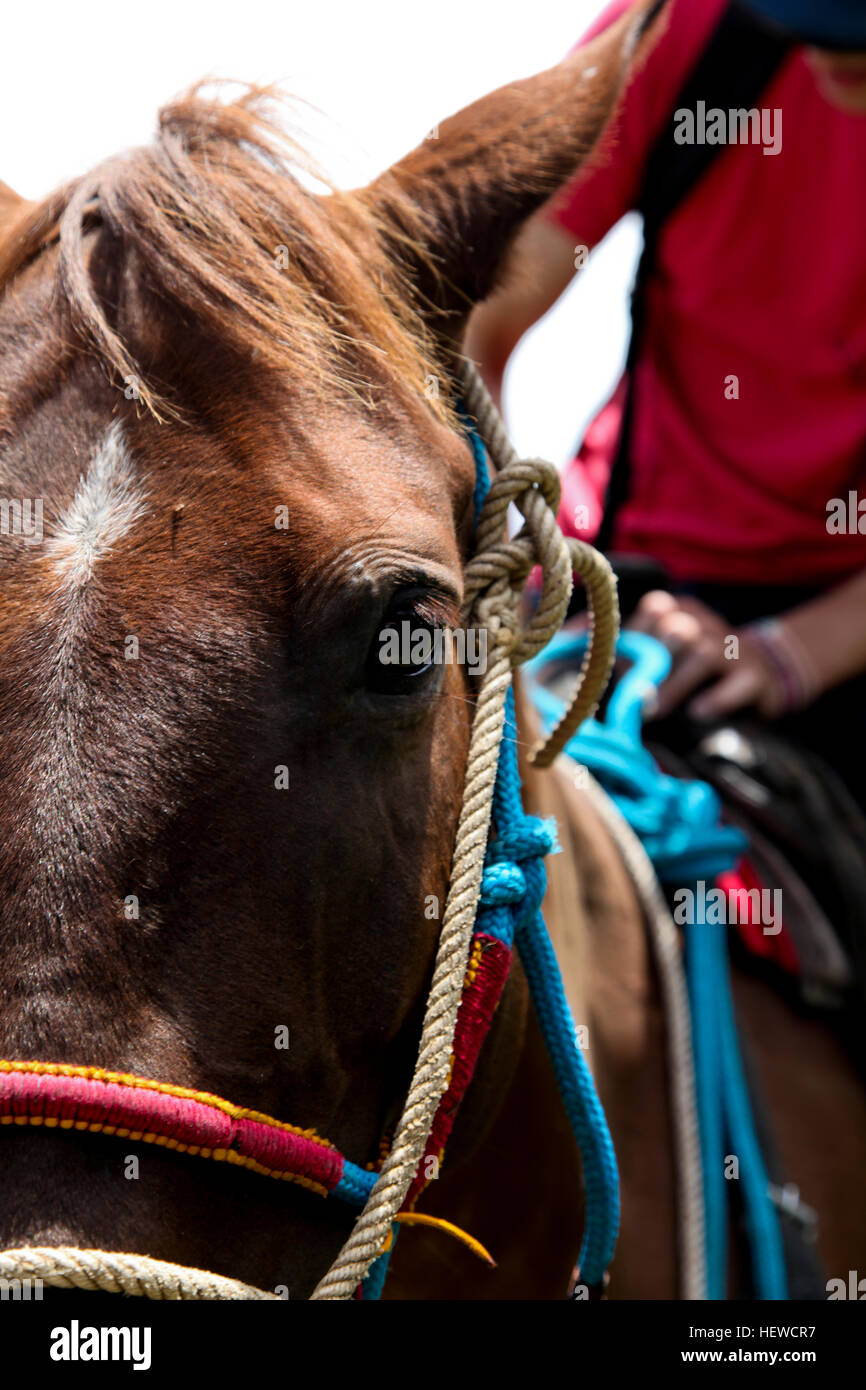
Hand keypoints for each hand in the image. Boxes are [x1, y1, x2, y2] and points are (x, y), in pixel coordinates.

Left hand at [628, 591, 792, 721]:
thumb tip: (589, 649)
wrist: (765, 674)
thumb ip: (634, 653)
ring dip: (675, 685)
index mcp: (685, 611)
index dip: (635, 639)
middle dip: (653, 664)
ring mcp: (736, 650)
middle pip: (677, 629)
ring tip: (656, 711)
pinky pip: (738, 684)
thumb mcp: (668, 651)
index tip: (621, 670)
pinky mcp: (756, 677)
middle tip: (635, 695)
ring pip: (703, 654)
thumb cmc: (699, 667)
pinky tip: (697, 712)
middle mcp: (710, 625)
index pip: (655, 608)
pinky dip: (716, 699)